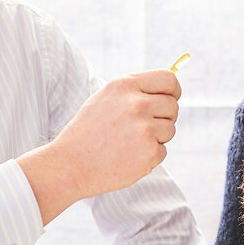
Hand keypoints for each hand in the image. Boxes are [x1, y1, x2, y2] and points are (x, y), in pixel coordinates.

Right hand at [19, 69, 180, 222]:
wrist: (70, 164)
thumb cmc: (88, 132)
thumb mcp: (105, 98)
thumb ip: (135, 91)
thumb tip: (167, 90)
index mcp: (125, 85)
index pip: (169, 80)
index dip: (174, 91)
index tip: (171, 99)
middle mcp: (137, 103)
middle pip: (173, 106)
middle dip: (163, 118)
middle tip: (140, 129)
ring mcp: (144, 128)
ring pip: (170, 130)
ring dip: (155, 139)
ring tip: (128, 143)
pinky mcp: (149, 152)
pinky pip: (162, 152)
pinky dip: (149, 157)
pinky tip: (127, 157)